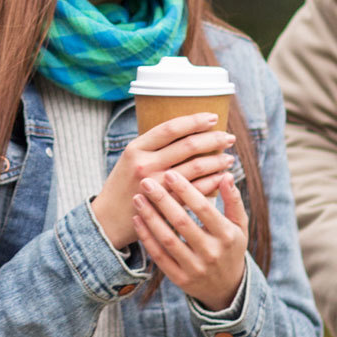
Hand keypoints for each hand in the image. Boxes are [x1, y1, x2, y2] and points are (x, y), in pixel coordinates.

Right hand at [90, 112, 233, 247]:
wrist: (108, 219)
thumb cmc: (123, 185)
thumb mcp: (130, 159)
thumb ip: (153, 146)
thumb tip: (188, 131)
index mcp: (136, 148)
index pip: (171, 128)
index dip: (195, 121)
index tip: (213, 117)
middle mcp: (145, 164)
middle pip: (188, 145)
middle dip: (213, 139)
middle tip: (228, 138)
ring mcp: (156, 185)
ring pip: (196, 167)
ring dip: (217, 161)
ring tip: (229, 158)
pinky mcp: (165, 204)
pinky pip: (196, 190)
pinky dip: (213, 181)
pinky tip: (222, 177)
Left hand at [127, 170, 248, 311]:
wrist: (226, 288)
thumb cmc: (231, 247)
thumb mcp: (240, 226)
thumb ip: (233, 201)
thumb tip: (226, 175)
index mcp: (227, 236)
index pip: (203, 209)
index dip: (186, 190)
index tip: (170, 173)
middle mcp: (211, 253)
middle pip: (182, 222)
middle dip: (162, 200)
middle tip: (146, 182)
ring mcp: (195, 268)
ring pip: (167, 239)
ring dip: (150, 217)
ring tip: (137, 198)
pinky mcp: (180, 279)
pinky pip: (159, 256)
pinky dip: (146, 238)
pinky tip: (137, 220)